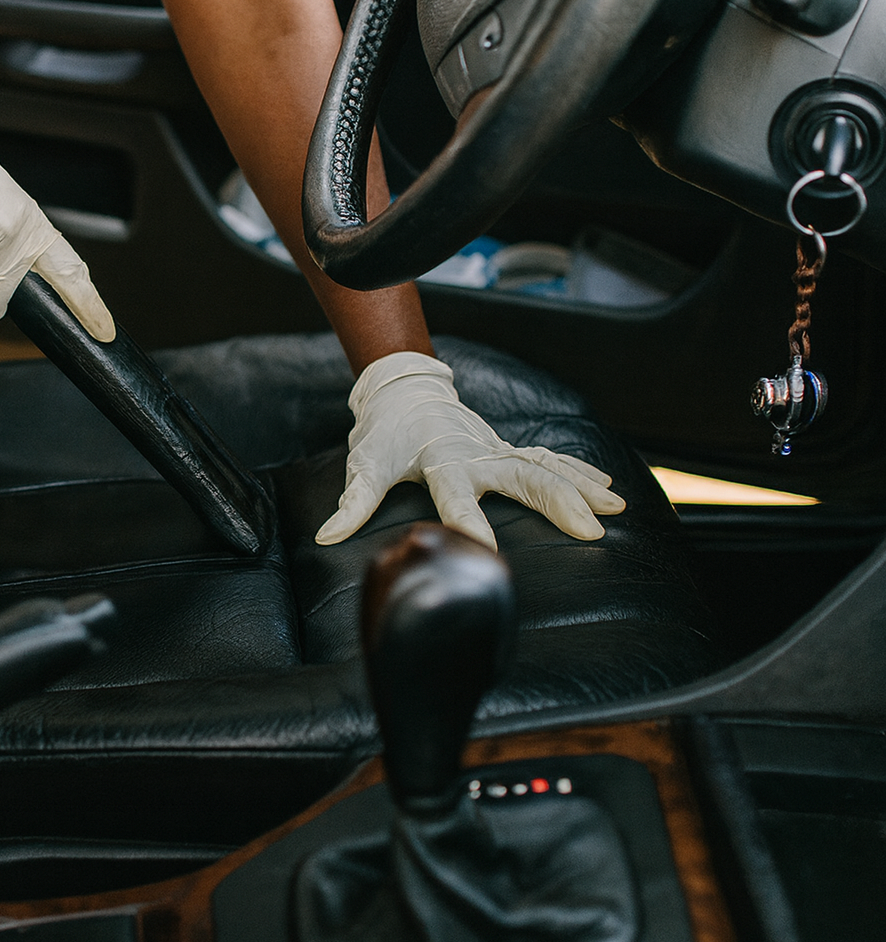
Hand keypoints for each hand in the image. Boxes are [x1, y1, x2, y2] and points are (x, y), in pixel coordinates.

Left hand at [316, 352, 625, 549]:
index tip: (487, 550)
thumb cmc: (383, 433)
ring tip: (614, 509)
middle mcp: (477, 455)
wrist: (403, 391)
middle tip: (590, 529)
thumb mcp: (365, 465)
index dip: (468, 522)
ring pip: (546, 468)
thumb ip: (352, 503)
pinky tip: (608, 490)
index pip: (456, 497)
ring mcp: (497, 451)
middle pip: (523, 477)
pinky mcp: (506, 450)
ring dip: (580, 487)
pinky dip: (579, 472)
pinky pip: (549, 461)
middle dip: (557, 502)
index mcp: (442, 461)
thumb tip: (326, 537)